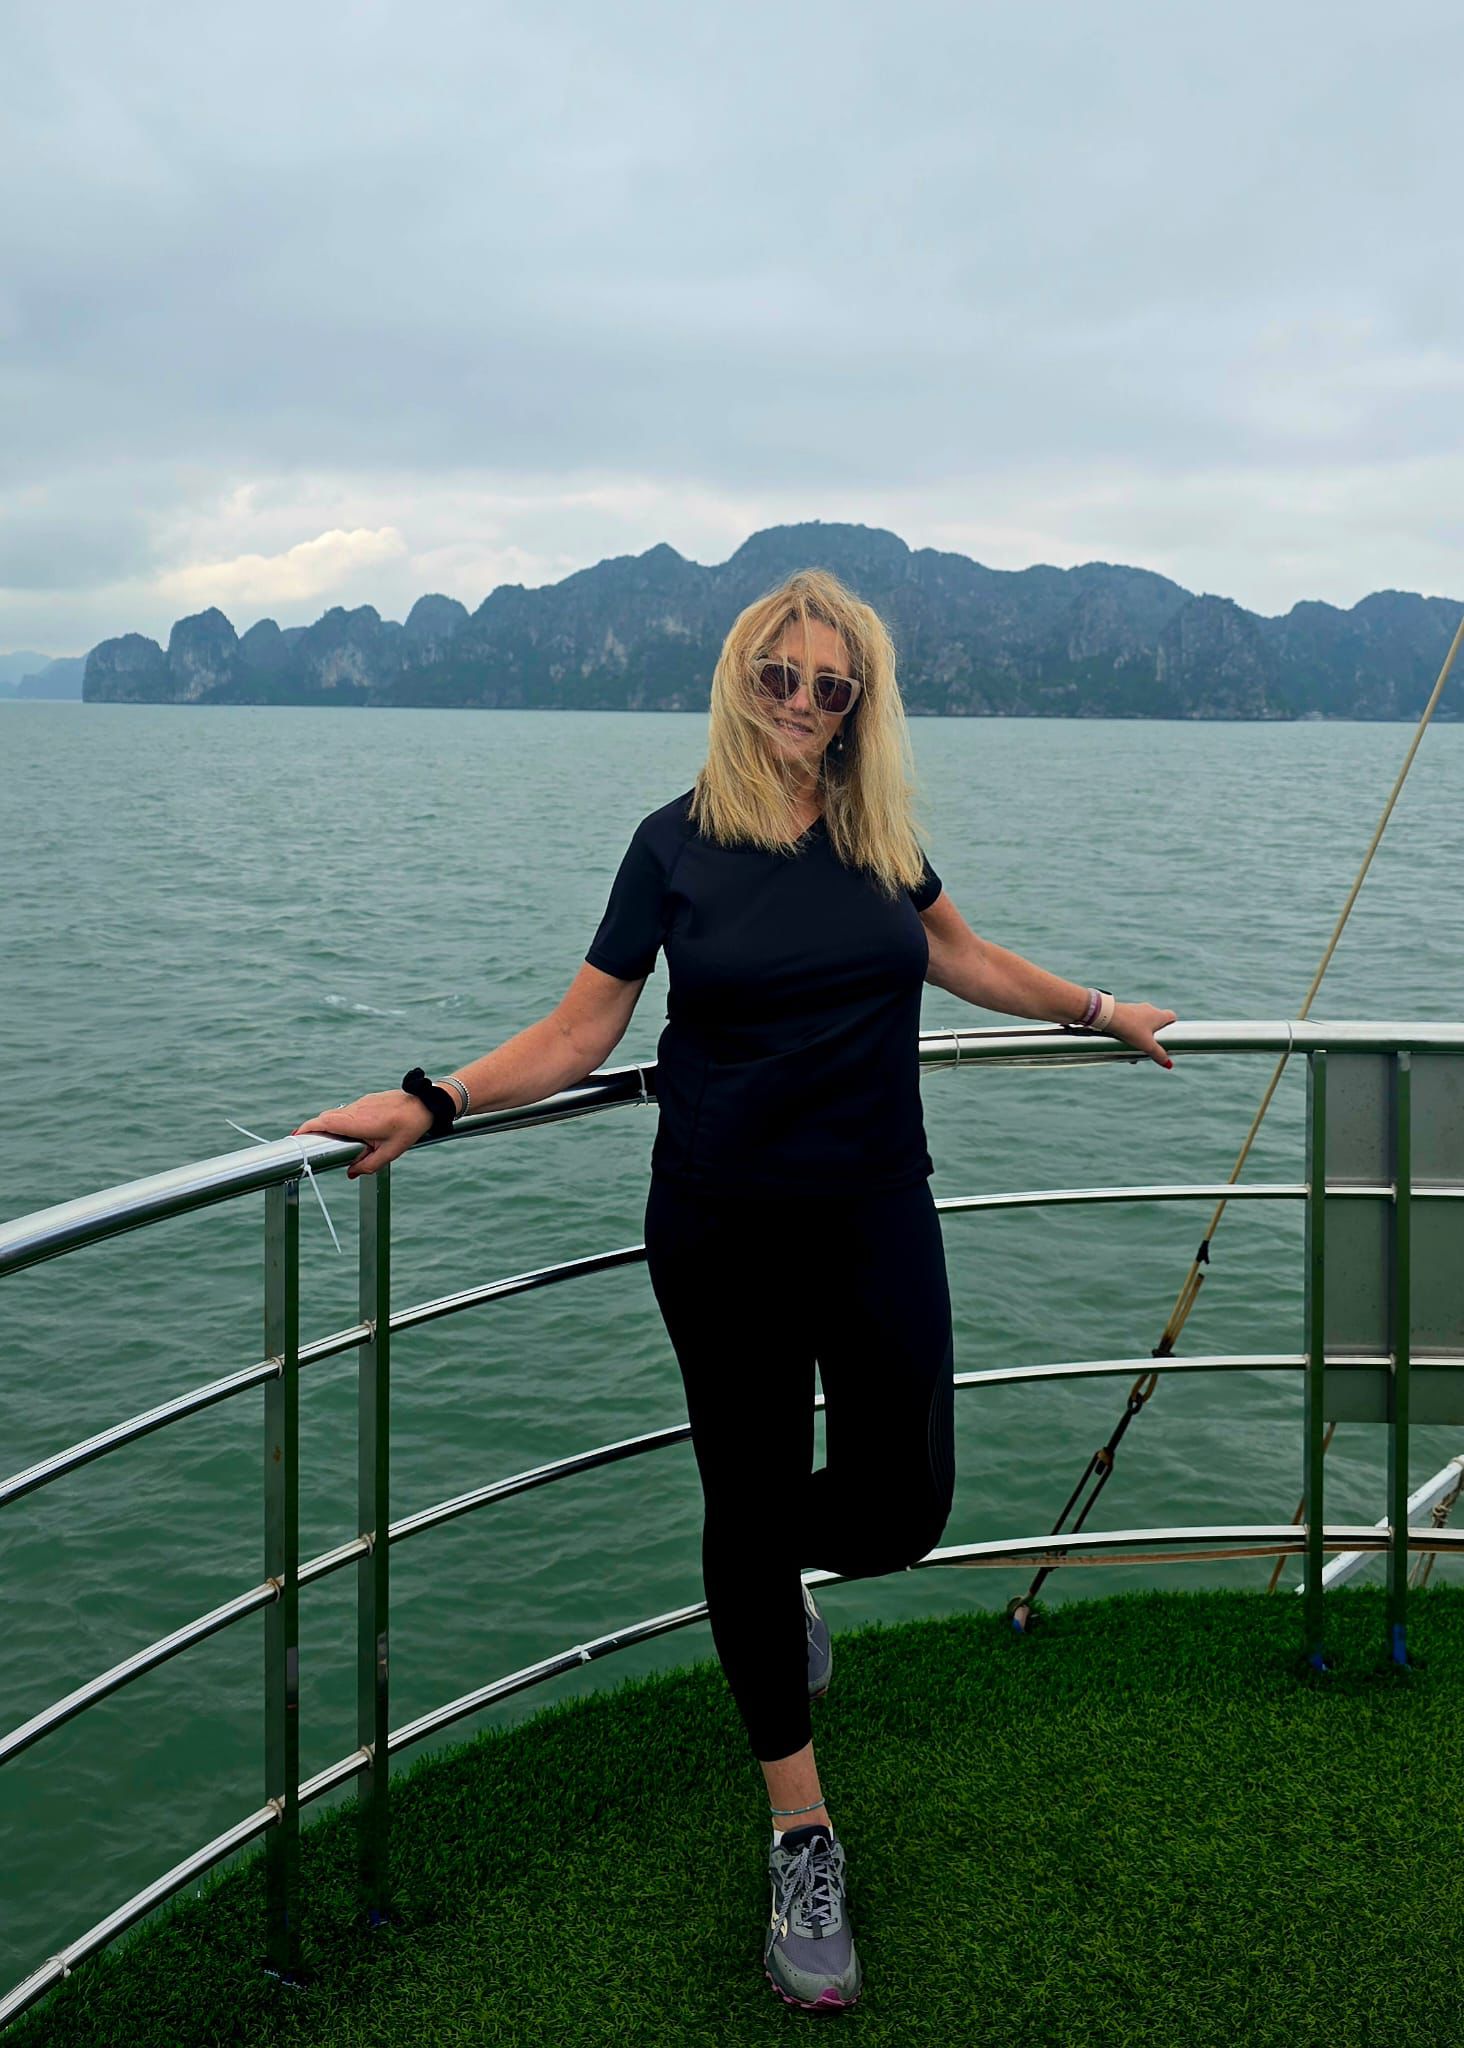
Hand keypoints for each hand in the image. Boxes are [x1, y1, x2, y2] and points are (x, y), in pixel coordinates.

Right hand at [291, 1089, 433, 1177]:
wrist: (425, 1104)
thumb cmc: (409, 1128)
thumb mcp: (390, 1152)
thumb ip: (368, 1165)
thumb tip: (350, 1174)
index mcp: (359, 1122)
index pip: (325, 1122)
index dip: (307, 1128)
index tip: (295, 1137)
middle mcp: (356, 1110)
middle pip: (326, 1117)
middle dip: (313, 1129)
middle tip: (306, 1144)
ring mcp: (361, 1103)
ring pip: (337, 1113)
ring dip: (328, 1125)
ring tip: (326, 1142)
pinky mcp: (367, 1101)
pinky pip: (348, 1111)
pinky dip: (341, 1121)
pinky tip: (348, 1133)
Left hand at [1109, 1001, 1177, 1068]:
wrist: (1108, 1016)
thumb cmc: (1130, 1029)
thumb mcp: (1146, 1045)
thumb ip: (1158, 1055)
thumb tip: (1169, 1065)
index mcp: (1158, 1015)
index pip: (1172, 1016)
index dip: (1172, 1025)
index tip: (1168, 1034)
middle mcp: (1148, 1009)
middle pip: (1156, 1021)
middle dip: (1154, 1034)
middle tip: (1150, 1046)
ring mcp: (1135, 1008)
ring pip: (1143, 1022)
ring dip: (1141, 1034)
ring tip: (1134, 1047)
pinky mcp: (1124, 1010)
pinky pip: (1131, 1021)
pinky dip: (1130, 1030)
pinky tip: (1123, 1041)